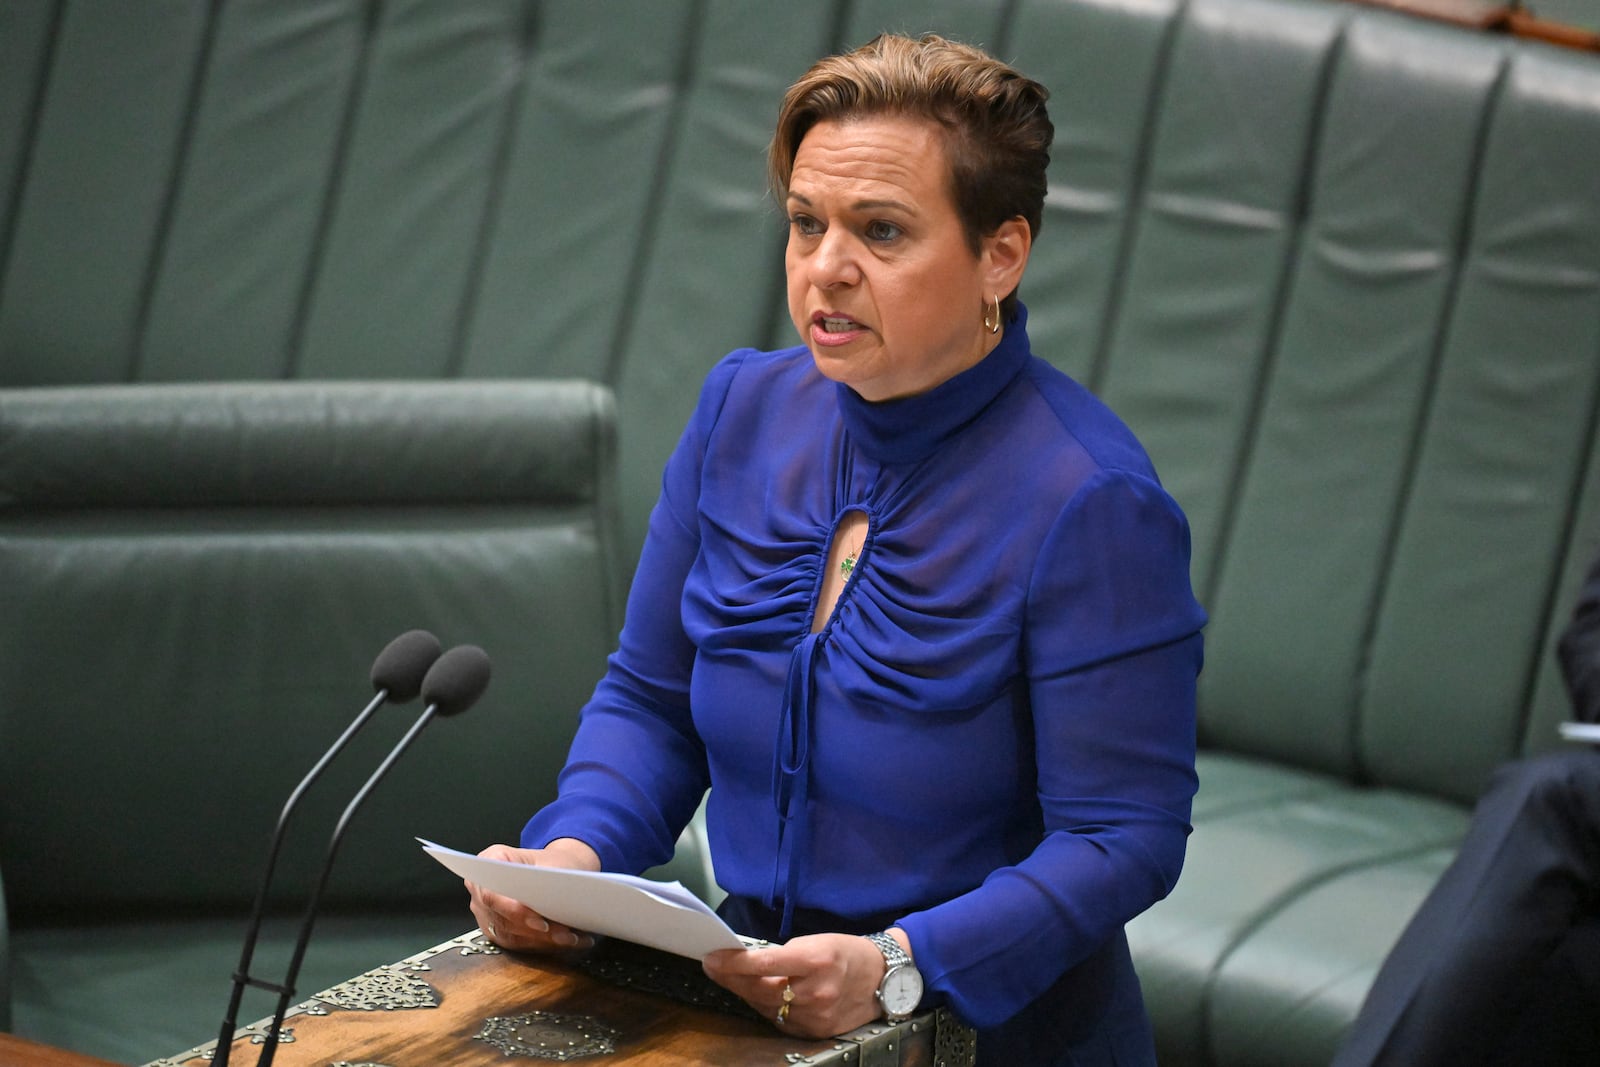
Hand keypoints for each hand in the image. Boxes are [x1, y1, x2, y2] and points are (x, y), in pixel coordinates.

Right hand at [465, 838, 600, 952]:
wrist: (556, 869)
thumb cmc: (552, 862)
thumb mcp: (553, 862)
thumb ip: (545, 881)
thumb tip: (547, 902)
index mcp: (490, 861)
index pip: (492, 893)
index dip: (514, 911)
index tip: (540, 921)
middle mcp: (482, 890)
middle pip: (502, 918)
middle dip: (535, 930)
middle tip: (563, 933)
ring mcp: (487, 914)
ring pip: (512, 935)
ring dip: (543, 940)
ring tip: (571, 938)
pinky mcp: (499, 931)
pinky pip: (519, 943)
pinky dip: (544, 944)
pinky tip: (567, 942)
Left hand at [701, 932, 886, 1038]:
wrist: (882, 978)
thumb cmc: (847, 953)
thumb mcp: (817, 942)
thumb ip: (782, 954)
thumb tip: (746, 961)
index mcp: (817, 961)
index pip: (764, 964)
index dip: (734, 962)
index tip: (713, 957)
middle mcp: (817, 991)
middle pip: (760, 989)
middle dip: (731, 977)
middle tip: (713, 966)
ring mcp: (816, 1016)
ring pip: (766, 1006)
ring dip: (745, 992)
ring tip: (730, 978)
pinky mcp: (816, 1031)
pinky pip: (780, 1019)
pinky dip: (766, 1006)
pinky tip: (756, 994)